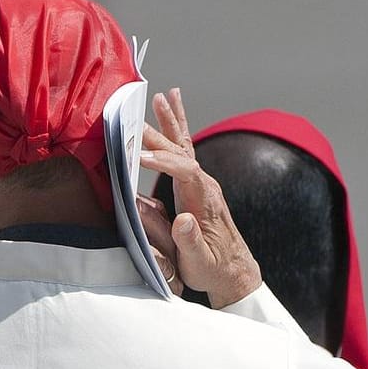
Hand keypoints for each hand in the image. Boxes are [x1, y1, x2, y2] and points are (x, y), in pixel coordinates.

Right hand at [137, 89, 262, 307]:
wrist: (233, 271)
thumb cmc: (213, 269)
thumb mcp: (199, 262)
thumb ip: (190, 241)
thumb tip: (183, 220)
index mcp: (204, 200)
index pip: (185, 171)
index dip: (163, 161)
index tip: (140, 155)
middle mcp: (205, 185)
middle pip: (181, 151)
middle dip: (159, 134)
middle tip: (134, 118)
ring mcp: (201, 182)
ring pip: (184, 145)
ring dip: (171, 121)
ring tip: (162, 97)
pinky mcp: (195, 183)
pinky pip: (184, 150)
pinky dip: (177, 128)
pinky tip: (172, 108)